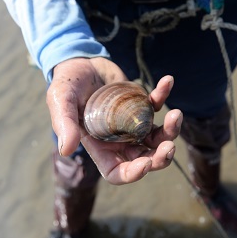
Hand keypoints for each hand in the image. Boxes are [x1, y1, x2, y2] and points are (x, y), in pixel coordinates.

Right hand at [46, 57, 182, 184]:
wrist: (79, 62)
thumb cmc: (66, 85)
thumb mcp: (60, 102)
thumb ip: (64, 124)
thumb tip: (66, 150)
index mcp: (99, 147)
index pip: (117, 172)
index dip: (133, 174)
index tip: (145, 163)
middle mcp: (119, 140)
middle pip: (145, 158)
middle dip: (160, 157)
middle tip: (170, 146)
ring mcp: (133, 124)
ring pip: (158, 137)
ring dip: (170, 130)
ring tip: (176, 114)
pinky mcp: (141, 105)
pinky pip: (156, 105)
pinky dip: (164, 95)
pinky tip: (167, 81)